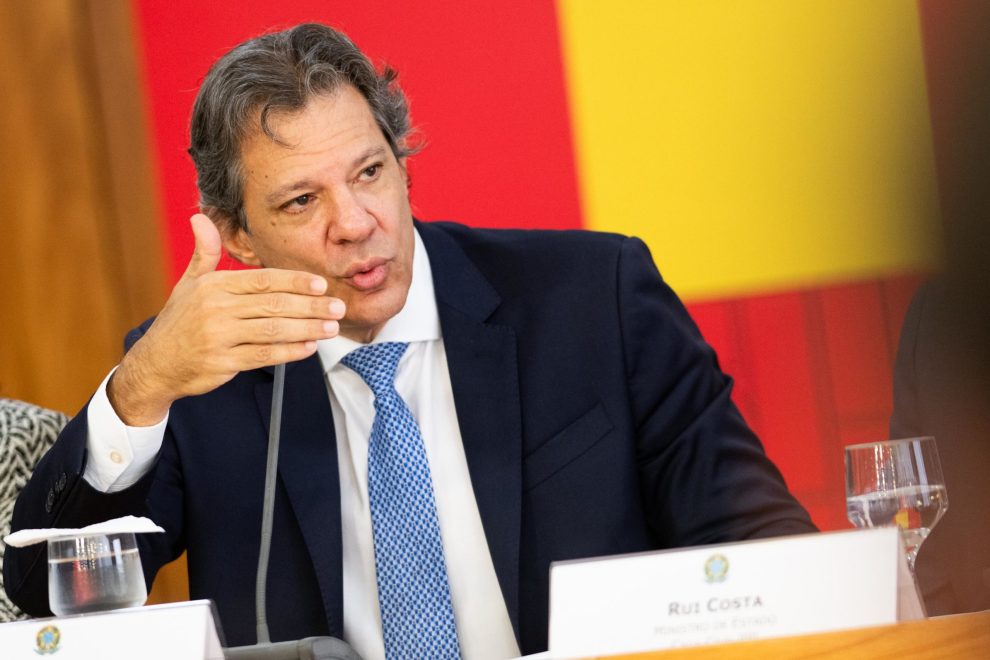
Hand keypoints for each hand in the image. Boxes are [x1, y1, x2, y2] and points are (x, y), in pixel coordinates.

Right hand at [108, 214, 343, 424]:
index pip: (262, 280)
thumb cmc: (180, 321)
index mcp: (214, 286)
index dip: (294, 281)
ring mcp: (219, 337)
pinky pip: (263, 356)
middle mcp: (217, 309)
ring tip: (331, 327)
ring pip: (272, 330)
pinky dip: (289, 352)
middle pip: (273, 305)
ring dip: (306, 329)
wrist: (155, 363)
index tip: (320, 284)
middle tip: (338, 307)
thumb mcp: (189, 283)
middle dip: (310, 306)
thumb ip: (204, 252)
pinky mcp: (222, 363)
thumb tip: (200, 217)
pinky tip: (309, 347)